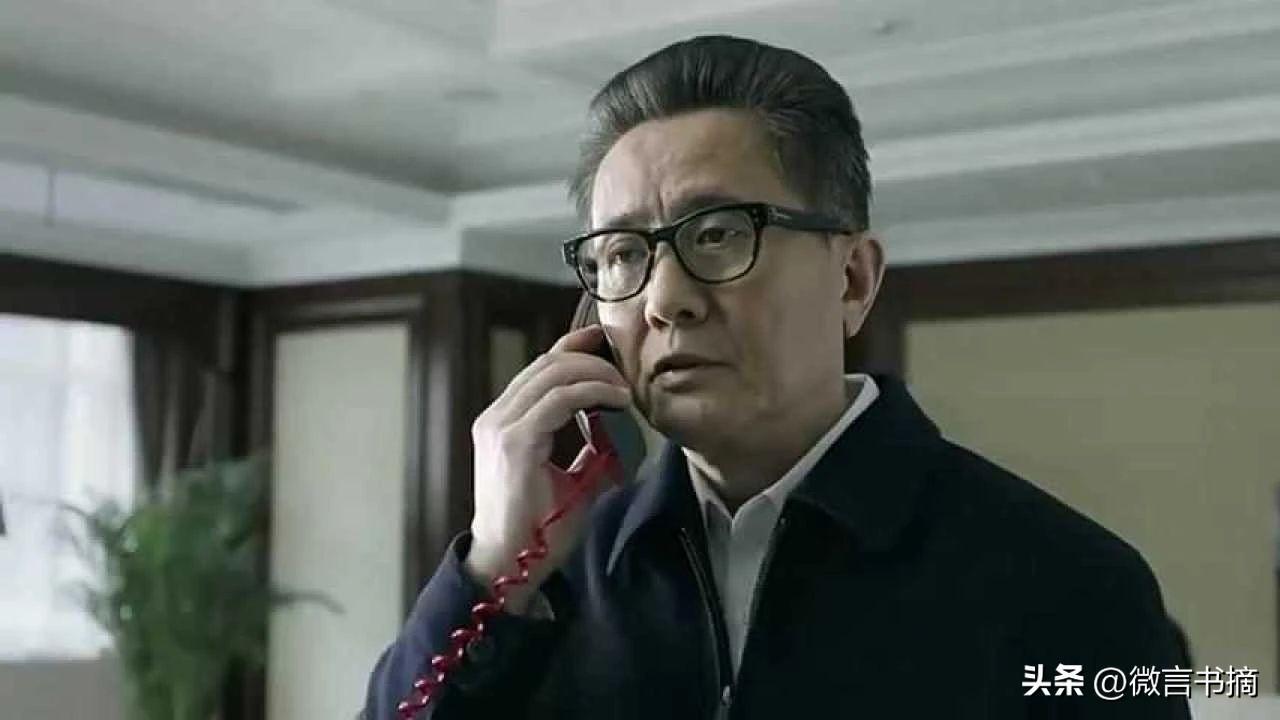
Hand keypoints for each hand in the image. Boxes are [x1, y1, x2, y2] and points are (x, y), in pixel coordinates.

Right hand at [465, 324, 629, 613]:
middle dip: (590, 357)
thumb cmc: (538, 528)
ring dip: (595, 373)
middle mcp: (496, 418)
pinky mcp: (514, 442)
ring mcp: (501, 427)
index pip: (538, 370)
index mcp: (502, 422)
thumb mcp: (571, 478)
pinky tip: (617, 399)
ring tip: (625, 388)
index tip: (605, 344)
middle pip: (546, 363)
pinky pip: (558, 400)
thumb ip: (588, 449)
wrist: (508, 564)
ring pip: (552, 374)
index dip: (572, 348)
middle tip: (625, 368)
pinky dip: (592, 391)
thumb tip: (621, 429)